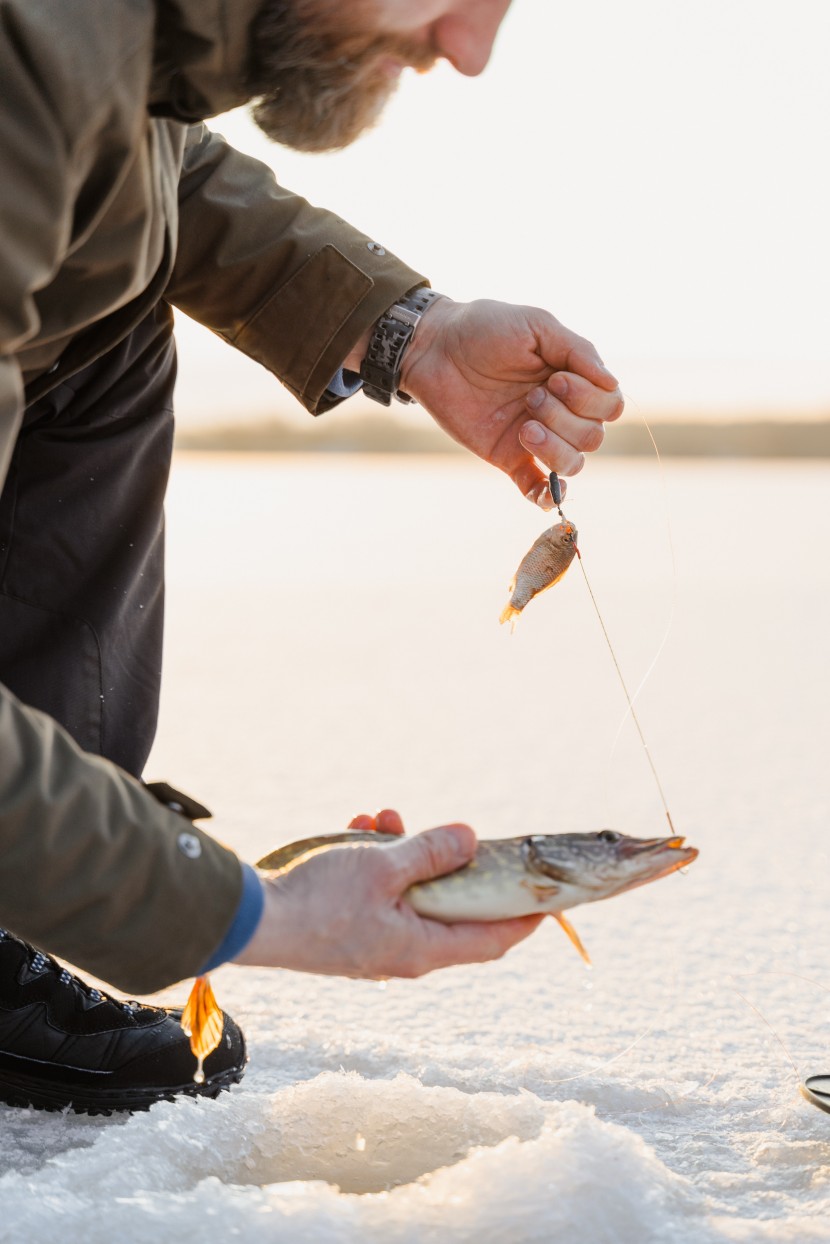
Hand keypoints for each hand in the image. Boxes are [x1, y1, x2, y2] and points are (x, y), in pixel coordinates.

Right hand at [234, 818, 542, 977]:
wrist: (251, 919)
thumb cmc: (318, 900)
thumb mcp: (384, 865)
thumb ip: (432, 852)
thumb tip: (472, 840)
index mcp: (422, 948)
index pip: (493, 938)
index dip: (523, 916)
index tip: (546, 893)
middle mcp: (403, 953)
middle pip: (450, 907)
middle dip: (447, 860)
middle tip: (444, 830)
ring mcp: (375, 943)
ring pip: (410, 892)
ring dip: (403, 851)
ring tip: (382, 819)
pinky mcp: (348, 929)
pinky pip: (377, 893)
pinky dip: (374, 861)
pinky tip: (356, 830)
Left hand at [399, 297, 623, 508]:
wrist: (435, 348)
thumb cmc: (485, 328)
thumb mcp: (536, 325)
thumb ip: (578, 350)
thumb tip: (612, 384)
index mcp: (574, 380)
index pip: (610, 405)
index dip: (590, 399)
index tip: (555, 378)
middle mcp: (561, 411)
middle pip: (593, 436)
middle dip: (566, 419)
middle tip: (531, 396)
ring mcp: (536, 437)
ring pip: (573, 463)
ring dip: (556, 449)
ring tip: (524, 428)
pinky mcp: (509, 457)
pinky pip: (538, 488)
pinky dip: (548, 496)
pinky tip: (547, 493)